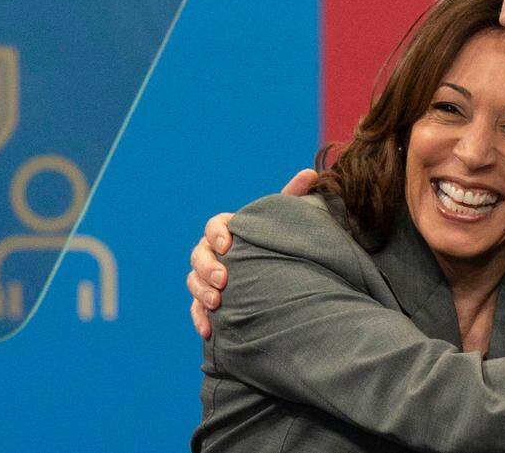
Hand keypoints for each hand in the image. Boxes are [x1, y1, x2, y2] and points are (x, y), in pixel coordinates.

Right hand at [187, 169, 318, 337]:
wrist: (280, 274)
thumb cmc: (280, 242)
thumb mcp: (288, 220)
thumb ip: (294, 197)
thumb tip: (310, 173)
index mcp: (230, 229)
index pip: (215, 225)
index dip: (217, 233)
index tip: (228, 244)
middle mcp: (214, 252)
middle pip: (199, 254)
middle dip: (207, 266)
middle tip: (224, 279)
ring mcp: (208, 277)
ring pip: (193, 281)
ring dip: (201, 291)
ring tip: (218, 303)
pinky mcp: (208, 301)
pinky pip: (196, 309)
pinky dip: (199, 318)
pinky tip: (209, 330)